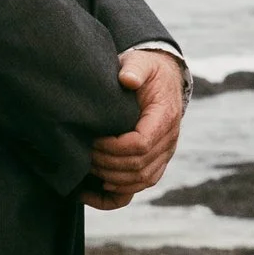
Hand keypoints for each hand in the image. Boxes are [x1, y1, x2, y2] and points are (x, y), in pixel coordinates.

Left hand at [88, 47, 186, 208]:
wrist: (162, 79)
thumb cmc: (147, 71)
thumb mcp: (142, 63)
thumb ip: (135, 68)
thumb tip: (127, 79)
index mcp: (165, 117)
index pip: (141, 144)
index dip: (113, 148)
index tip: (93, 139)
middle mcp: (170, 139)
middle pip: (138, 166)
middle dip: (106, 163)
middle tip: (83, 153)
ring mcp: (165, 153)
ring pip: (141, 180)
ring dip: (111, 178)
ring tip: (89, 167)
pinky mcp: (157, 161)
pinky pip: (143, 184)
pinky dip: (121, 191)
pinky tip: (98, 187)